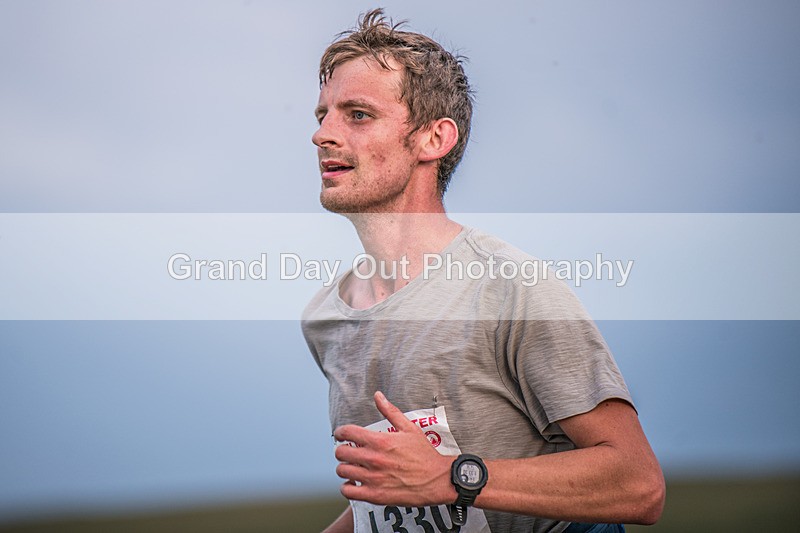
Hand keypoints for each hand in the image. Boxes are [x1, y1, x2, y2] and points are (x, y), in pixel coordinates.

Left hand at [333, 391, 456, 506]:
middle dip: (342, 450)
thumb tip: (378, 395)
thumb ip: (390, 411)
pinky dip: (348, 487)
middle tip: (349, 452)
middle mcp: (373, 459)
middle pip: (340, 453)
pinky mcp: (375, 495)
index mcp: (380, 440)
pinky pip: (348, 491)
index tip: (341, 435)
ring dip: (345, 468)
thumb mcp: (409, 428)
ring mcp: (373, 478)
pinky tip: (355, 483)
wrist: (437, 480)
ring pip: (342, 471)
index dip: (340, 432)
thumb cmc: (424, 454)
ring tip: (353, 467)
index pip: (347, 432)